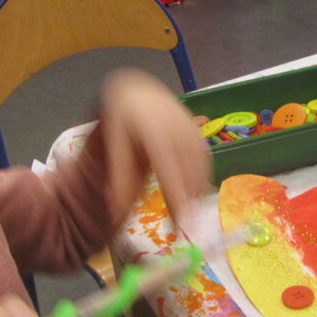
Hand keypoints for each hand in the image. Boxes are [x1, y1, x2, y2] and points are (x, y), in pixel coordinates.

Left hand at [98, 68, 210, 228]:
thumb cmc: (120, 120)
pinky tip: (194, 189)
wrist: (133, 90)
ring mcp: (187, 123)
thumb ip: (119, 178)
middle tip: (184, 226)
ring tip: (188, 210)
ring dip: (196, 188)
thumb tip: (117, 212)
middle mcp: (173, 124)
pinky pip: (203, 155)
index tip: (182, 223)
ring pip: (199, 162)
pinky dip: (201, 175)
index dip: (177, 196)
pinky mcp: (195, 126)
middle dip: (188, 199)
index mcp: (151, 128)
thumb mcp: (113, 146)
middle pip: (186, 168)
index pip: (167, 168)